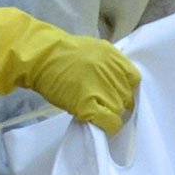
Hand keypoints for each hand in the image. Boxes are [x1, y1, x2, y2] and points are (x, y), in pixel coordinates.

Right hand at [0, 7, 140, 133]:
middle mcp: (111, 72)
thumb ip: (108, 63)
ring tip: (98, 113)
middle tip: (104, 105)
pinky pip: (109, 121)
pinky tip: (100, 124)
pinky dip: (109, 126)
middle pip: (127, 96)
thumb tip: (116, 80)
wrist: (40, 56)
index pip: (134, 79)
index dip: (126, 89)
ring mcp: (100, 89)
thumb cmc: (61, 52)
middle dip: (118, 103)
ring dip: (111, 114)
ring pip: (119, 110)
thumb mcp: (93, 49)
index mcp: (113, 57)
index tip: (117, 94)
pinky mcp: (88, 105)